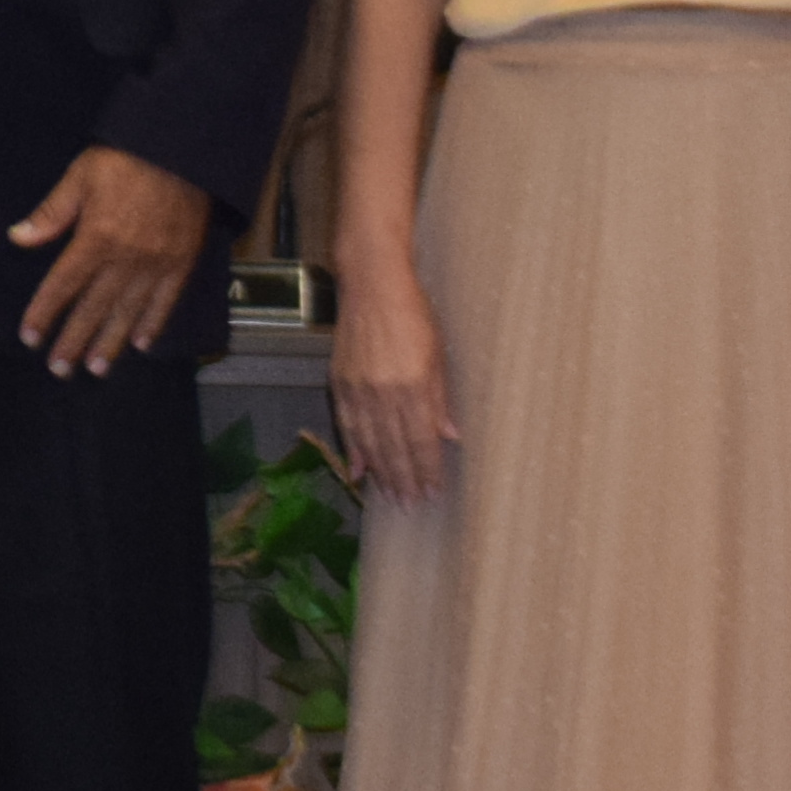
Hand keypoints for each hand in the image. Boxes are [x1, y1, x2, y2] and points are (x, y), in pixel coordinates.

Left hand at [8, 145, 213, 378]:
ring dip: (110, 343)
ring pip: (128, 312)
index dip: (44, 313)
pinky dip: (153, 324)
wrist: (184, 147)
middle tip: (59, 369)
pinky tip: (141, 344)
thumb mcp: (81, 176)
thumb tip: (18, 237)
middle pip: (93, 307)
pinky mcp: (183, 262)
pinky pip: (166, 301)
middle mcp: (126, 258)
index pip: (62, 285)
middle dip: (73, 341)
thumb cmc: (128, 159)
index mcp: (96, 238)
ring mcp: (157, 263)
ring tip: (96, 368)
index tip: (30, 338)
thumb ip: (52, 212)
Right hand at [329, 258, 454, 497]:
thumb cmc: (413, 313)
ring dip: (381, 472)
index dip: (427, 468)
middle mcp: (382, 393)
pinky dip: (354, 450)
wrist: (372, 284)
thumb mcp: (437, 353)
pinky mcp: (340, 383)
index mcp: (412, 385)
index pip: (421, 439)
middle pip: (394, 447)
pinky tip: (359, 470)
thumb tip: (449, 436)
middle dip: (404, 479)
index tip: (433, 492)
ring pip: (370, 442)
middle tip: (411, 505)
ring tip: (390, 495)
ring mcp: (358, 390)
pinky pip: (347, 425)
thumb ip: (440, 398)